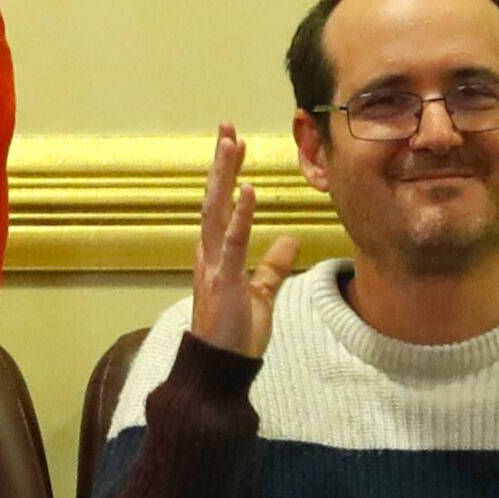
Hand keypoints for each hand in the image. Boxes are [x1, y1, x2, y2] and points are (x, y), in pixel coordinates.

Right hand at [189, 125, 298, 359]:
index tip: (233, 145)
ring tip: (231, 144)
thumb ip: (273, 266)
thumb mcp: (262, 294)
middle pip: (212, 199)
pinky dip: (240, 214)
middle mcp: (208, 255)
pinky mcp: (225, 280)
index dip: (226, 175)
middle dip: (219, 164)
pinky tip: (248, 189)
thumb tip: (290, 239)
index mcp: (215, 256)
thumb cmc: (236, 336)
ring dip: (224, 176)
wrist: (221, 368)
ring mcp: (214, 266)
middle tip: (226, 129)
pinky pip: (233, 241)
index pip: (220, 206)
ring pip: (215, 211)